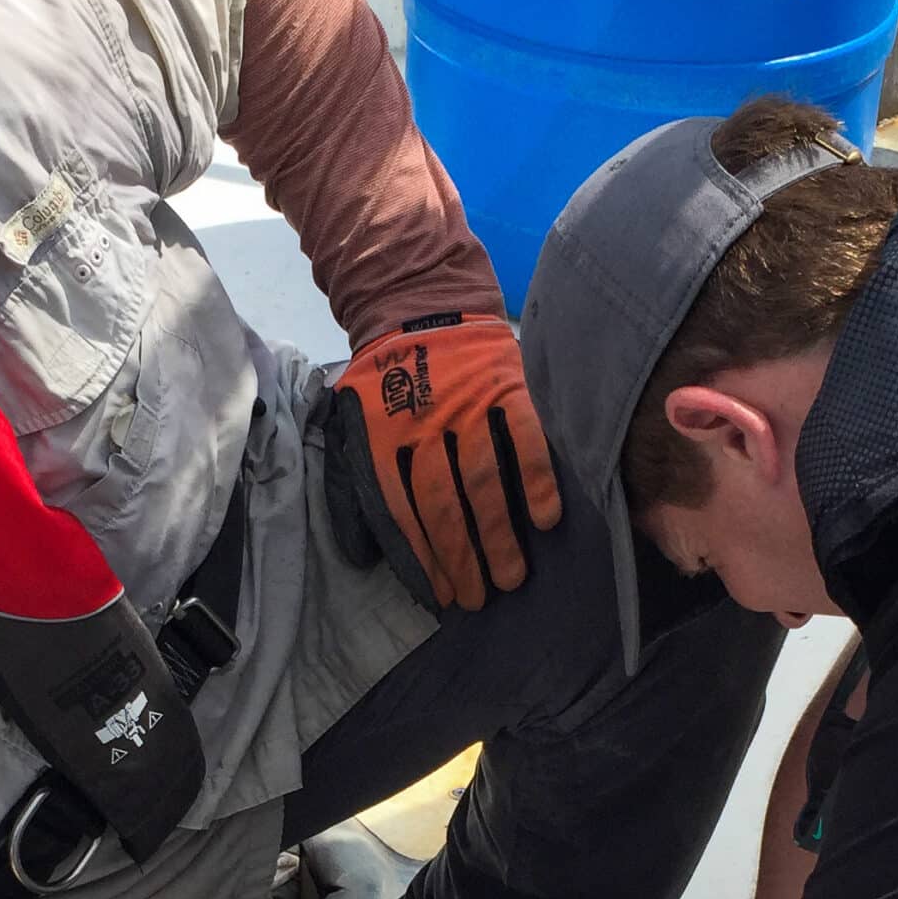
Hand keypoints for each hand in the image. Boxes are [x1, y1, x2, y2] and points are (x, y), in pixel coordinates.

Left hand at [327, 313, 561, 608]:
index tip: (442, 594)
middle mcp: (424, 422)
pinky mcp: (507, 386)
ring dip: (498, 533)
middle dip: (462, 556)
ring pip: (482, 479)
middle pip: (443, 502)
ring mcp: (468, 403)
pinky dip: (536, 478)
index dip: (422, 555)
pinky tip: (546, 519)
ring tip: (511, 577)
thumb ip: (356, 480)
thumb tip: (363, 552)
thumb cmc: (388, 378)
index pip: (402, 507)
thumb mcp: (352, 420)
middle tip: (480, 598)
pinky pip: (524, 438)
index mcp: (382, 434)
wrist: (422, 300)